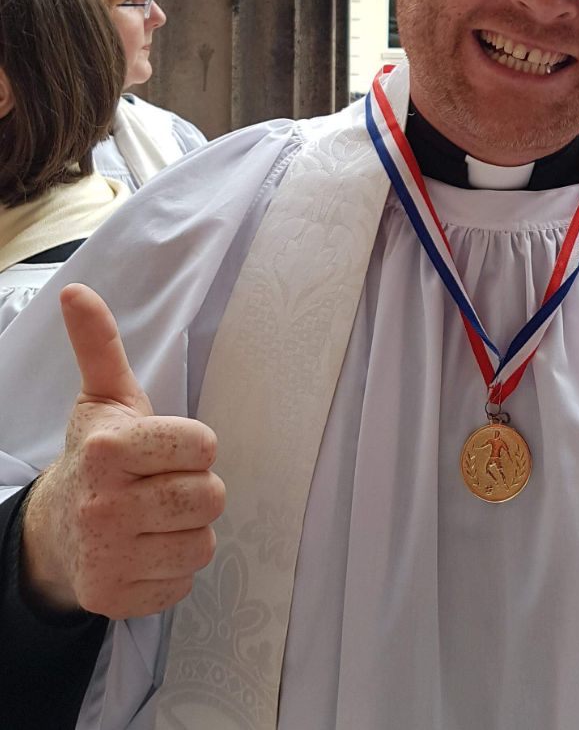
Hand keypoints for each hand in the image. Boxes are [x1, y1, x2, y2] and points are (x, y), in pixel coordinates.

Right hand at [21, 284, 224, 619]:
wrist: (57, 530)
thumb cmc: (99, 455)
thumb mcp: (104, 398)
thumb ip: (100, 346)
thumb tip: (76, 290)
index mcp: (108, 450)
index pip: (205, 446)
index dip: (193, 446)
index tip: (165, 449)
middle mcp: (104, 506)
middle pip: (211, 496)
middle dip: (195, 488)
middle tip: (162, 484)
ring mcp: (108, 557)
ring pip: (203, 543)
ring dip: (188, 530)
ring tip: (155, 517)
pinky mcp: (115, 598)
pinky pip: (185, 581)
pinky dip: (172, 567)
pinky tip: (145, 550)